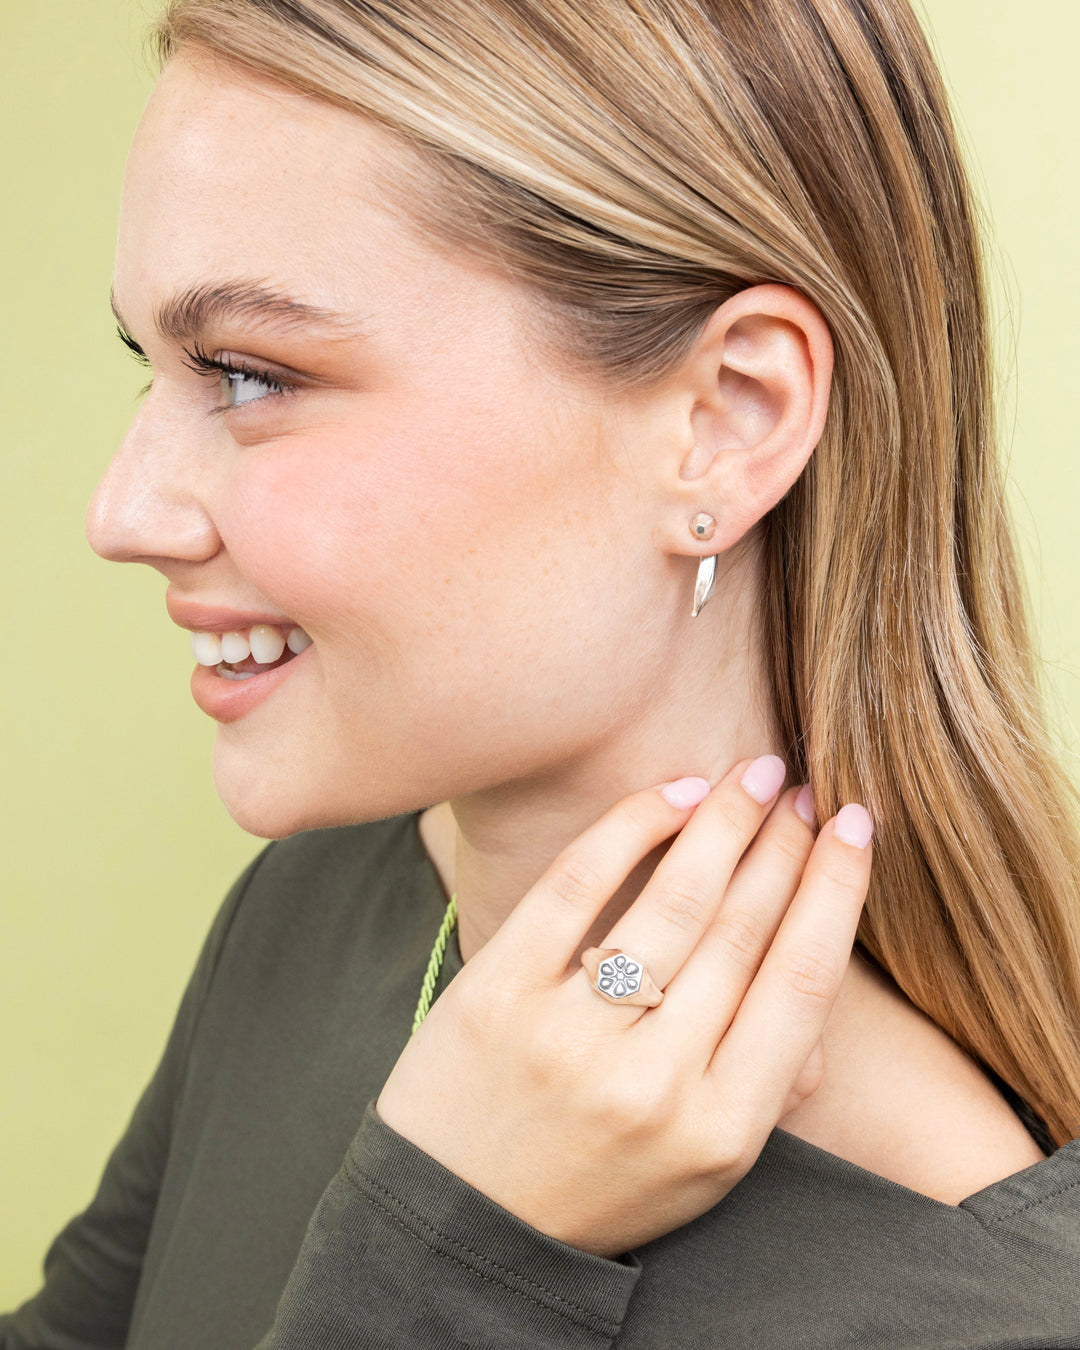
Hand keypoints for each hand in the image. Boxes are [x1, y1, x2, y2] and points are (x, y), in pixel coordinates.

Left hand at [376, 757, 872, 1257]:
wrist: (455, 1220)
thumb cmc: (593, 1183)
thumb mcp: (702, 1167)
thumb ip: (766, 1079)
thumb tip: (815, 958)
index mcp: (721, 1128)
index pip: (802, 981)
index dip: (837, 889)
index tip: (856, 825)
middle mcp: (654, 1080)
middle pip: (743, 929)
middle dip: (787, 843)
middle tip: (806, 787)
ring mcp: (572, 1033)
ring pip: (674, 900)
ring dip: (726, 822)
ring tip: (754, 775)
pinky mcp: (501, 992)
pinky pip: (577, 886)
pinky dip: (632, 827)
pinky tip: (673, 793)